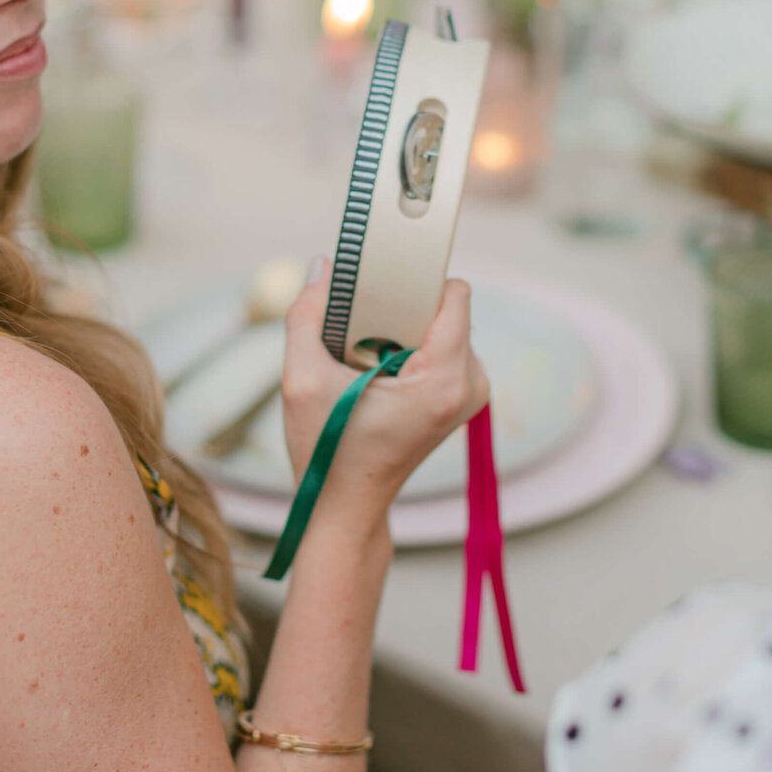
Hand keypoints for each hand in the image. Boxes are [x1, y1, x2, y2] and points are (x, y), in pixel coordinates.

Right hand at [281, 260, 488, 532]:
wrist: (346, 505)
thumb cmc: (326, 450)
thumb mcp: (301, 380)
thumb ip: (306, 315)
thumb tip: (324, 266)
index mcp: (442, 380)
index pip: (454, 295)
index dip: (418, 279)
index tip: (381, 281)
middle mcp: (468, 385)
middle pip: (446, 309)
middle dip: (404, 305)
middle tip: (361, 324)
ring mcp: (470, 393)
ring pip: (444, 325)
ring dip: (406, 325)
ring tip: (365, 351)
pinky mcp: (460, 398)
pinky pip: (443, 346)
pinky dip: (412, 344)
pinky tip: (377, 365)